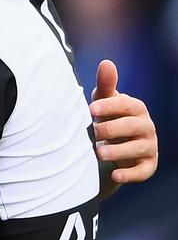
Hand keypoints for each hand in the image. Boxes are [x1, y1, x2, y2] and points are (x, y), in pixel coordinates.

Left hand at [90, 59, 157, 183]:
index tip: (91, 108)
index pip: (126, 104)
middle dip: (113, 129)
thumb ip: (105, 86)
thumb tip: (106, 63)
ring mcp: (148, 146)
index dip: (109, 105)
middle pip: (133, 126)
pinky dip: (130, 174)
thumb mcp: (104, 103)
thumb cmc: (109, 119)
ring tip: (99, 154)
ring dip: (119, 151)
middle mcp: (146, 126)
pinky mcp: (147, 166)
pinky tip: (115, 176)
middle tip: (94, 132)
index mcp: (136, 109)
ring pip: (138, 148)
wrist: (115, 147)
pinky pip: (142, 171)